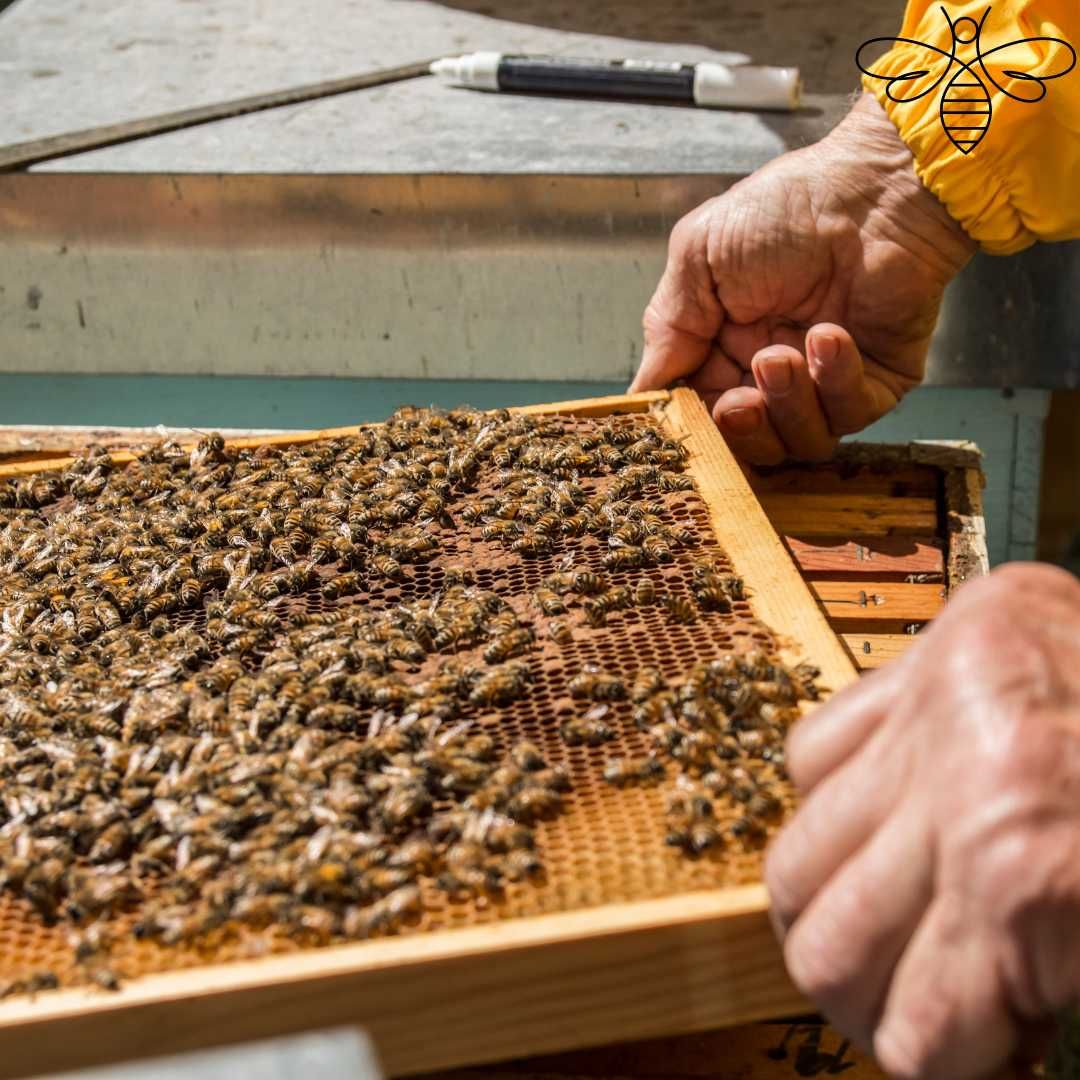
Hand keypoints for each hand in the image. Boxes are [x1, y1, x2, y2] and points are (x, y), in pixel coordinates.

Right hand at [631, 94, 974, 463]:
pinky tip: (830, 335)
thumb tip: (641, 393)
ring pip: (799, 441)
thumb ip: (667, 329)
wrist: (871, 186)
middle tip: (739, 400)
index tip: (684, 419)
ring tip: (784, 353)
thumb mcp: (697, 258)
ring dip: (787, 403)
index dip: (693, 425)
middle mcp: (772, 373)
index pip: (700, 413)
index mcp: (723, 347)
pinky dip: (836, 381)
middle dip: (740, 428)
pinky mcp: (879, 382)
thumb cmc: (784, 210)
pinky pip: (852, 414)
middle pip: (748, 444)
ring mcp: (825, 382)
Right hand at [766, 563, 1079, 1077]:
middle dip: (853, 1001)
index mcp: (1027, 884)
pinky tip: (871, 815)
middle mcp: (951, 814)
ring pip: (792, 865)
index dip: (930, 1060)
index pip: (917, 1035)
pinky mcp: (898, 680)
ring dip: (819, 910)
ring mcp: (914, 740)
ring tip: (864, 918)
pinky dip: (823, 798)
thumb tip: (996, 1030)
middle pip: (822, 952)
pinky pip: (806, 757)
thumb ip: (1044, 972)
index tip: (956, 1046)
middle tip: (895, 1001)